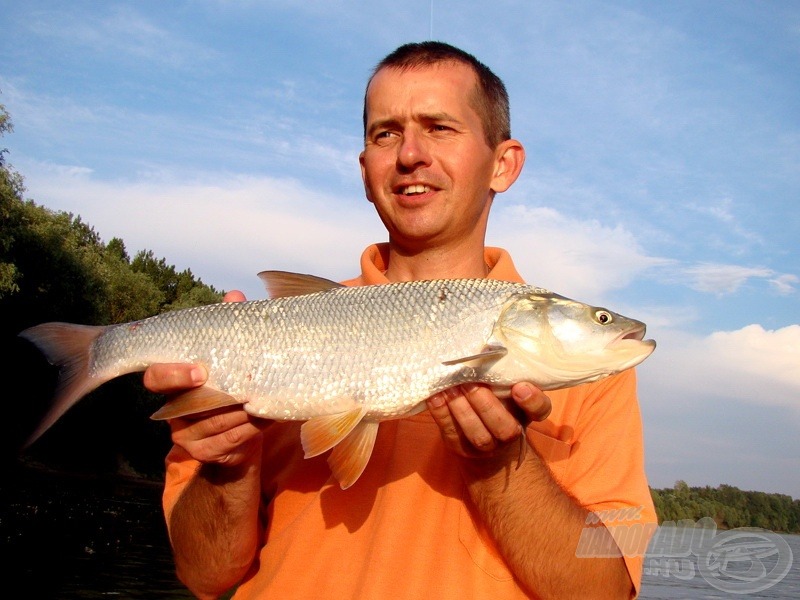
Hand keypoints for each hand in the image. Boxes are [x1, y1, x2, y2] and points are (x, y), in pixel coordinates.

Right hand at [143, 289, 265, 466]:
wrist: (241, 432)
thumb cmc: (232, 384)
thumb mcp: (230, 355)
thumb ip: (230, 328)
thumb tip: (234, 295)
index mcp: (171, 382)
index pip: (156, 377)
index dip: (174, 375)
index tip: (200, 371)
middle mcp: (173, 409)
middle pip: (187, 404)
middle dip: (218, 396)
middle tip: (242, 388)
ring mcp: (187, 435)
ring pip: (216, 420)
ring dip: (245, 408)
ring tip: (266, 395)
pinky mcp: (205, 452)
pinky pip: (232, 438)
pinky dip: (254, 425)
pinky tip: (270, 413)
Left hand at [426, 382, 550, 460]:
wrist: (487, 440)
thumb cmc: (497, 401)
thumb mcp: (506, 387)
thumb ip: (503, 373)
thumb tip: (485, 346)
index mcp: (527, 412)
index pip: (540, 410)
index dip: (532, 401)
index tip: (519, 387)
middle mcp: (511, 432)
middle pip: (505, 427)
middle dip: (485, 404)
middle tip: (469, 382)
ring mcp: (488, 446)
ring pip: (477, 434)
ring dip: (461, 409)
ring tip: (450, 387)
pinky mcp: (462, 448)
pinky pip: (452, 433)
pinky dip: (442, 414)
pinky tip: (435, 396)